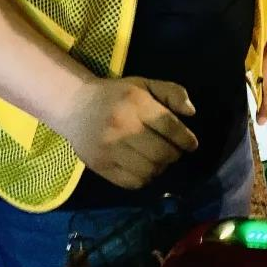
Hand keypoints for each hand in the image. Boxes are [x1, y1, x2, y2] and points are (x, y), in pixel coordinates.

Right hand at [50, 77, 199, 189]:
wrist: (74, 105)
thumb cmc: (117, 95)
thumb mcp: (145, 85)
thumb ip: (173, 93)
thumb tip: (191, 112)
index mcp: (136, 103)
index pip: (169, 127)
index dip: (186, 139)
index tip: (191, 144)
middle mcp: (122, 127)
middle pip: (161, 153)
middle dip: (174, 155)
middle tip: (174, 152)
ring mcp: (109, 149)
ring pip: (148, 170)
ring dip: (160, 168)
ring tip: (159, 160)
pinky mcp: (100, 166)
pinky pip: (131, 182)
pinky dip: (144, 178)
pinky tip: (144, 168)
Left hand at [257, 43, 266, 123]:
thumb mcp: (266, 89)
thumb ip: (264, 105)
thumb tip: (262, 124)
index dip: (265, 116)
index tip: (253, 116)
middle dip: (264, 105)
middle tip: (252, 103)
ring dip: (264, 94)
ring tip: (254, 92)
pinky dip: (266, 86)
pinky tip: (260, 82)